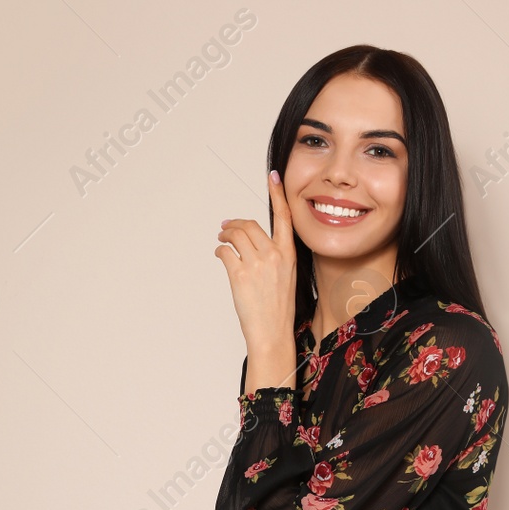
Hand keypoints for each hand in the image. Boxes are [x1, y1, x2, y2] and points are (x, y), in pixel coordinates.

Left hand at [214, 170, 297, 354]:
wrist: (273, 333)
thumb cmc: (279, 309)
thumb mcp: (286, 276)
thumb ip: (275, 256)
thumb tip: (255, 244)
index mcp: (289, 253)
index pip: (284, 216)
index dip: (277, 193)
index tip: (273, 176)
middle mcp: (274, 255)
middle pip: (250, 224)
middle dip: (234, 223)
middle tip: (225, 227)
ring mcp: (257, 264)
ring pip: (235, 235)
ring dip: (224, 235)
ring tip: (221, 240)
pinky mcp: (240, 275)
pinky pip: (225, 252)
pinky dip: (220, 251)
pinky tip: (221, 256)